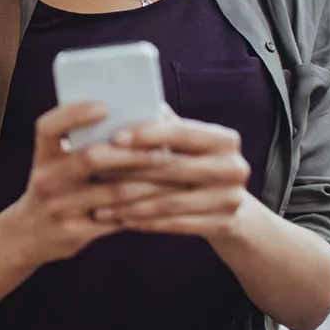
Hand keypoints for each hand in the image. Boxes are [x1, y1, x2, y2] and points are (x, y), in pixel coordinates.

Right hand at [4, 102, 172, 265]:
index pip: (50, 127)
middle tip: (161, 148)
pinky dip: (143, 207)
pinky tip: (162, 199)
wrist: (30, 234)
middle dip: (131, 152)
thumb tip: (132, 117)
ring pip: (113, 191)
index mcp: (43, 155)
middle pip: (91, 158)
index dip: (75, 114)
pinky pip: (117, 218)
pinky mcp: (76, 232)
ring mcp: (60, 207)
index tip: (106, 107)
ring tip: (172, 173)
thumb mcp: (55, 163)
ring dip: (148, 181)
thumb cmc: (56, 187)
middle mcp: (47, 180)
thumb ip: (81, 142)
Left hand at [91, 107, 252, 241]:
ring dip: (130, 203)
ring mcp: (231, 199)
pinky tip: (120, 220)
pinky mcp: (224, 225)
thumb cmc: (195, 164)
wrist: (234, 208)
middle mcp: (233, 167)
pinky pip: (175, 225)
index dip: (147, 134)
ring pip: (170, 202)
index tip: (115, 137)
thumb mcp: (186, 144)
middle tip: (95, 173)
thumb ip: (162, 125)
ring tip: (99, 204)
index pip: (181, 133)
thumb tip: (121, 104)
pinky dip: (144, 222)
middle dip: (130, 171)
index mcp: (224, 139)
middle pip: (172, 169)